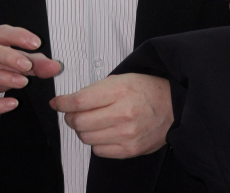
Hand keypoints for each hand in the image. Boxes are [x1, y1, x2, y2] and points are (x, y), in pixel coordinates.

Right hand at [0, 24, 61, 119]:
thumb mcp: (15, 61)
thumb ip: (36, 62)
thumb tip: (56, 67)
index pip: (1, 33)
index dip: (18, 36)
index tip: (36, 43)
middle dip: (8, 56)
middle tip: (27, 65)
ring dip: (4, 78)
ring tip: (23, 82)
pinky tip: (12, 104)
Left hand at [49, 73, 172, 157]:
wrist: (172, 106)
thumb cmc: (146, 89)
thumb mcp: (121, 79)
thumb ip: (95, 90)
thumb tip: (70, 102)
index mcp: (119, 90)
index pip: (80, 101)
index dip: (63, 103)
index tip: (57, 103)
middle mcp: (122, 113)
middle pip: (80, 122)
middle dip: (71, 117)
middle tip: (73, 113)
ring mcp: (126, 134)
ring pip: (86, 138)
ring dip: (82, 130)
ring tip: (91, 122)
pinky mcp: (130, 150)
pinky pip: (99, 150)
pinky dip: (96, 142)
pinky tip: (104, 132)